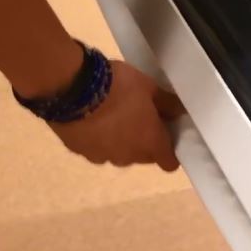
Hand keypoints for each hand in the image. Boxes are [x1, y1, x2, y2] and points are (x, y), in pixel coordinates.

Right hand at [49, 61, 184, 170]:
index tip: (168, 138)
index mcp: (150, 143)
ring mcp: (101, 156)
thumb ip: (167, 103)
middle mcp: (127, 156)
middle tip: (142, 120)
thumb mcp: (150, 87)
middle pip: (143, 157)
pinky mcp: (78, 151)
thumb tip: (178, 112)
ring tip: (114, 119)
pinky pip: (94, 149)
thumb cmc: (119, 87)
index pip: (168, 163)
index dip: (170, 153)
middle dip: (145, 144)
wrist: (72, 88)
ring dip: (120, 143)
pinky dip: (97, 139)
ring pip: (118, 155)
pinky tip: (92, 121)